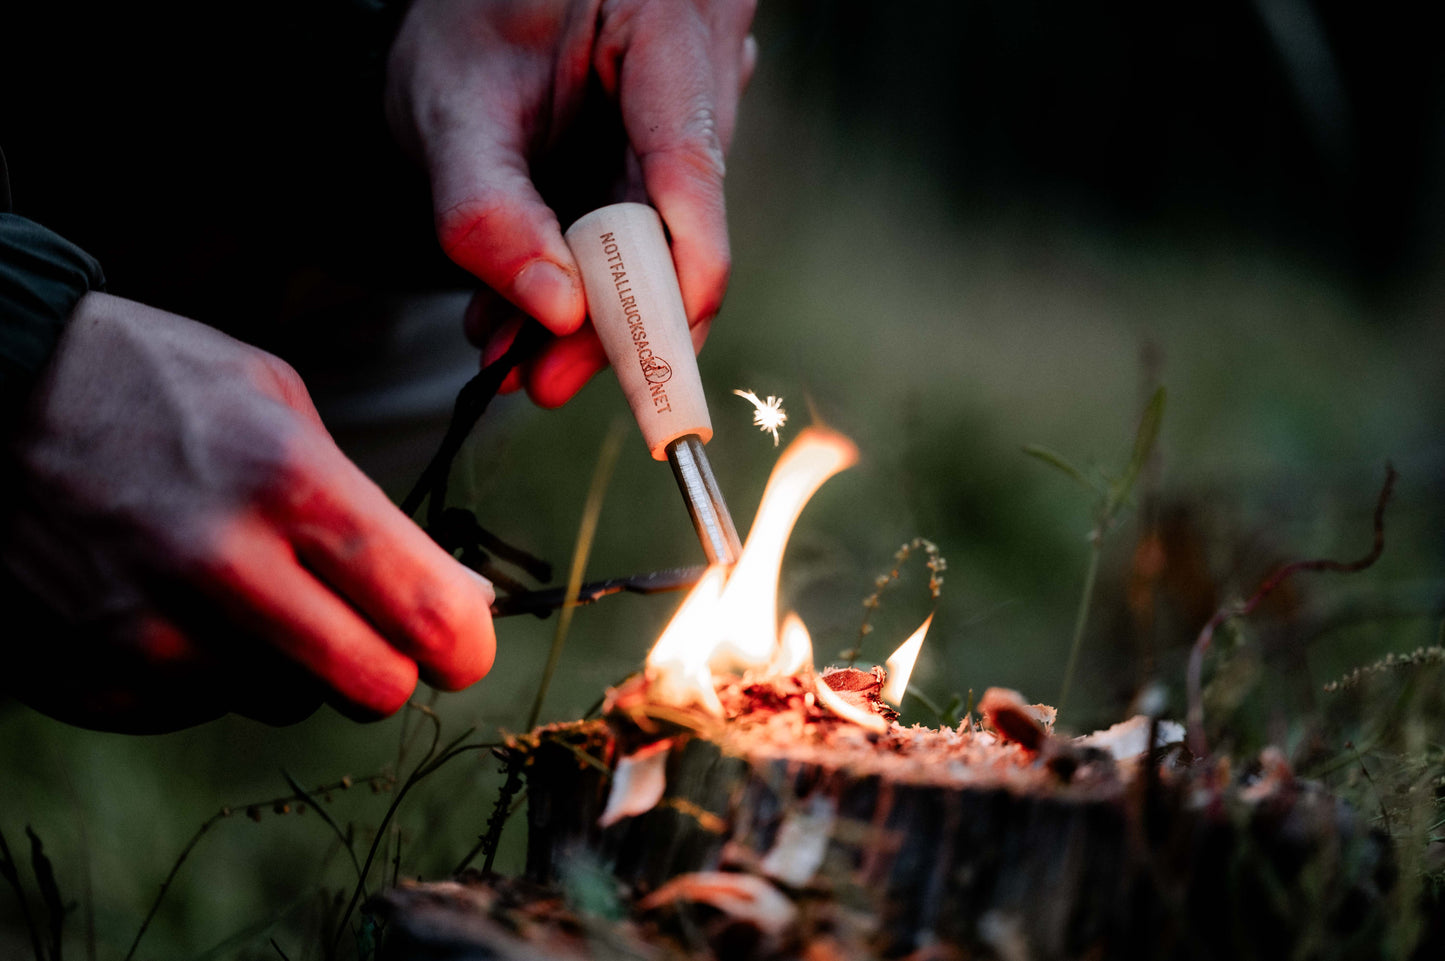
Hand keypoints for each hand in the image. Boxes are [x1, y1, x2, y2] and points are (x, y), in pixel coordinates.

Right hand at [1, 293, 496, 731]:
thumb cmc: (150, 385)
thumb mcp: (277, 401)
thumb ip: (373, 507)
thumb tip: (461, 600)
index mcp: (290, 484)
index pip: (426, 615)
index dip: (464, 643)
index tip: (461, 640)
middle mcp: (223, 568)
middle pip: (375, 688)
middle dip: (390, 665)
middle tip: (368, 627)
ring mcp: (151, 634)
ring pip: (288, 702)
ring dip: (288, 660)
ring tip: (237, 585)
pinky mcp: (96, 677)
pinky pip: (203, 706)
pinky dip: (209, 668)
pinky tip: (171, 600)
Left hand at [386, 0, 757, 406]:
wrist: (468, 0)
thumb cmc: (464, 23)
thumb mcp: (451, 105)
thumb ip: (487, 207)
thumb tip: (556, 312)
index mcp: (667, 25)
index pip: (691, 172)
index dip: (674, 281)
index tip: (643, 365)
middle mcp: (702, 67)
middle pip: (681, 225)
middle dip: (612, 316)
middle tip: (542, 379)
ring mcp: (693, 108)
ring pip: (662, 239)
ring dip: (589, 308)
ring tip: (509, 350)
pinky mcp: (668, 145)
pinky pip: (640, 228)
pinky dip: (584, 277)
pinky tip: (523, 312)